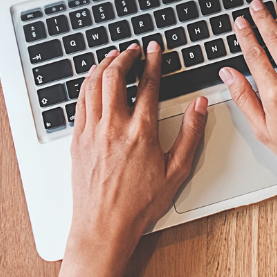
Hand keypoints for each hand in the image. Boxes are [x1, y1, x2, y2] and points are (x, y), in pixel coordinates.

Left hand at [54, 43, 207, 276]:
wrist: (103, 228)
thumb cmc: (139, 205)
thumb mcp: (177, 171)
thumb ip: (190, 134)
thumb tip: (199, 106)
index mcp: (141, 132)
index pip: (147, 84)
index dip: (153, 61)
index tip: (155, 49)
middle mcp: (113, 127)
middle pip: (115, 76)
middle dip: (125, 56)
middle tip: (133, 49)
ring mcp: (91, 132)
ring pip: (93, 84)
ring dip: (104, 65)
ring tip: (113, 57)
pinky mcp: (77, 140)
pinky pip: (80, 101)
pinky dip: (88, 83)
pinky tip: (94, 80)